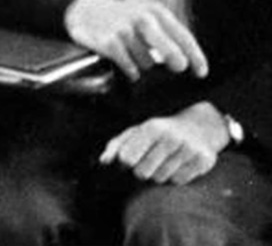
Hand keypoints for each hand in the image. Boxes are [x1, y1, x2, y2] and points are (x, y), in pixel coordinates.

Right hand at [64, 0, 208, 82]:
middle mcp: (142, 19)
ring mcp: (125, 31)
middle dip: (176, 63)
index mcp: (155, 11)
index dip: (196, 57)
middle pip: (172, 52)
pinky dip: (130, 70)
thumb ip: (166, 34)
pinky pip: (130, 67)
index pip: (184, 37)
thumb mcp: (146, 15)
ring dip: (144, 64)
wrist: (83, 9)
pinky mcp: (109, 42)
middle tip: (176, 67)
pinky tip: (125, 62)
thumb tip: (185, 60)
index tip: (201, 72)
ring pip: (148, 63)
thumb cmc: (120, 16)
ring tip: (133, 54)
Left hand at [99, 102, 229, 185]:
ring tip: (164, 161)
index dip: (125, 163)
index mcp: (152, 127)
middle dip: (142, 170)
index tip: (129, 159)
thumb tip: (103, 161)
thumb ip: (116, 145)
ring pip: (160, 178)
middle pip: (142, 172)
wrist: (199, 126)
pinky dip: (175, 177)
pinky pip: (179, 181)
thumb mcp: (136, 131)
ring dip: (159, 174)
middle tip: (149, 160)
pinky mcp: (203, 160)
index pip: (127, 158)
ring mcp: (189, 149)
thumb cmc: (160, 131)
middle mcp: (171, 137)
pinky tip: (178, 164)